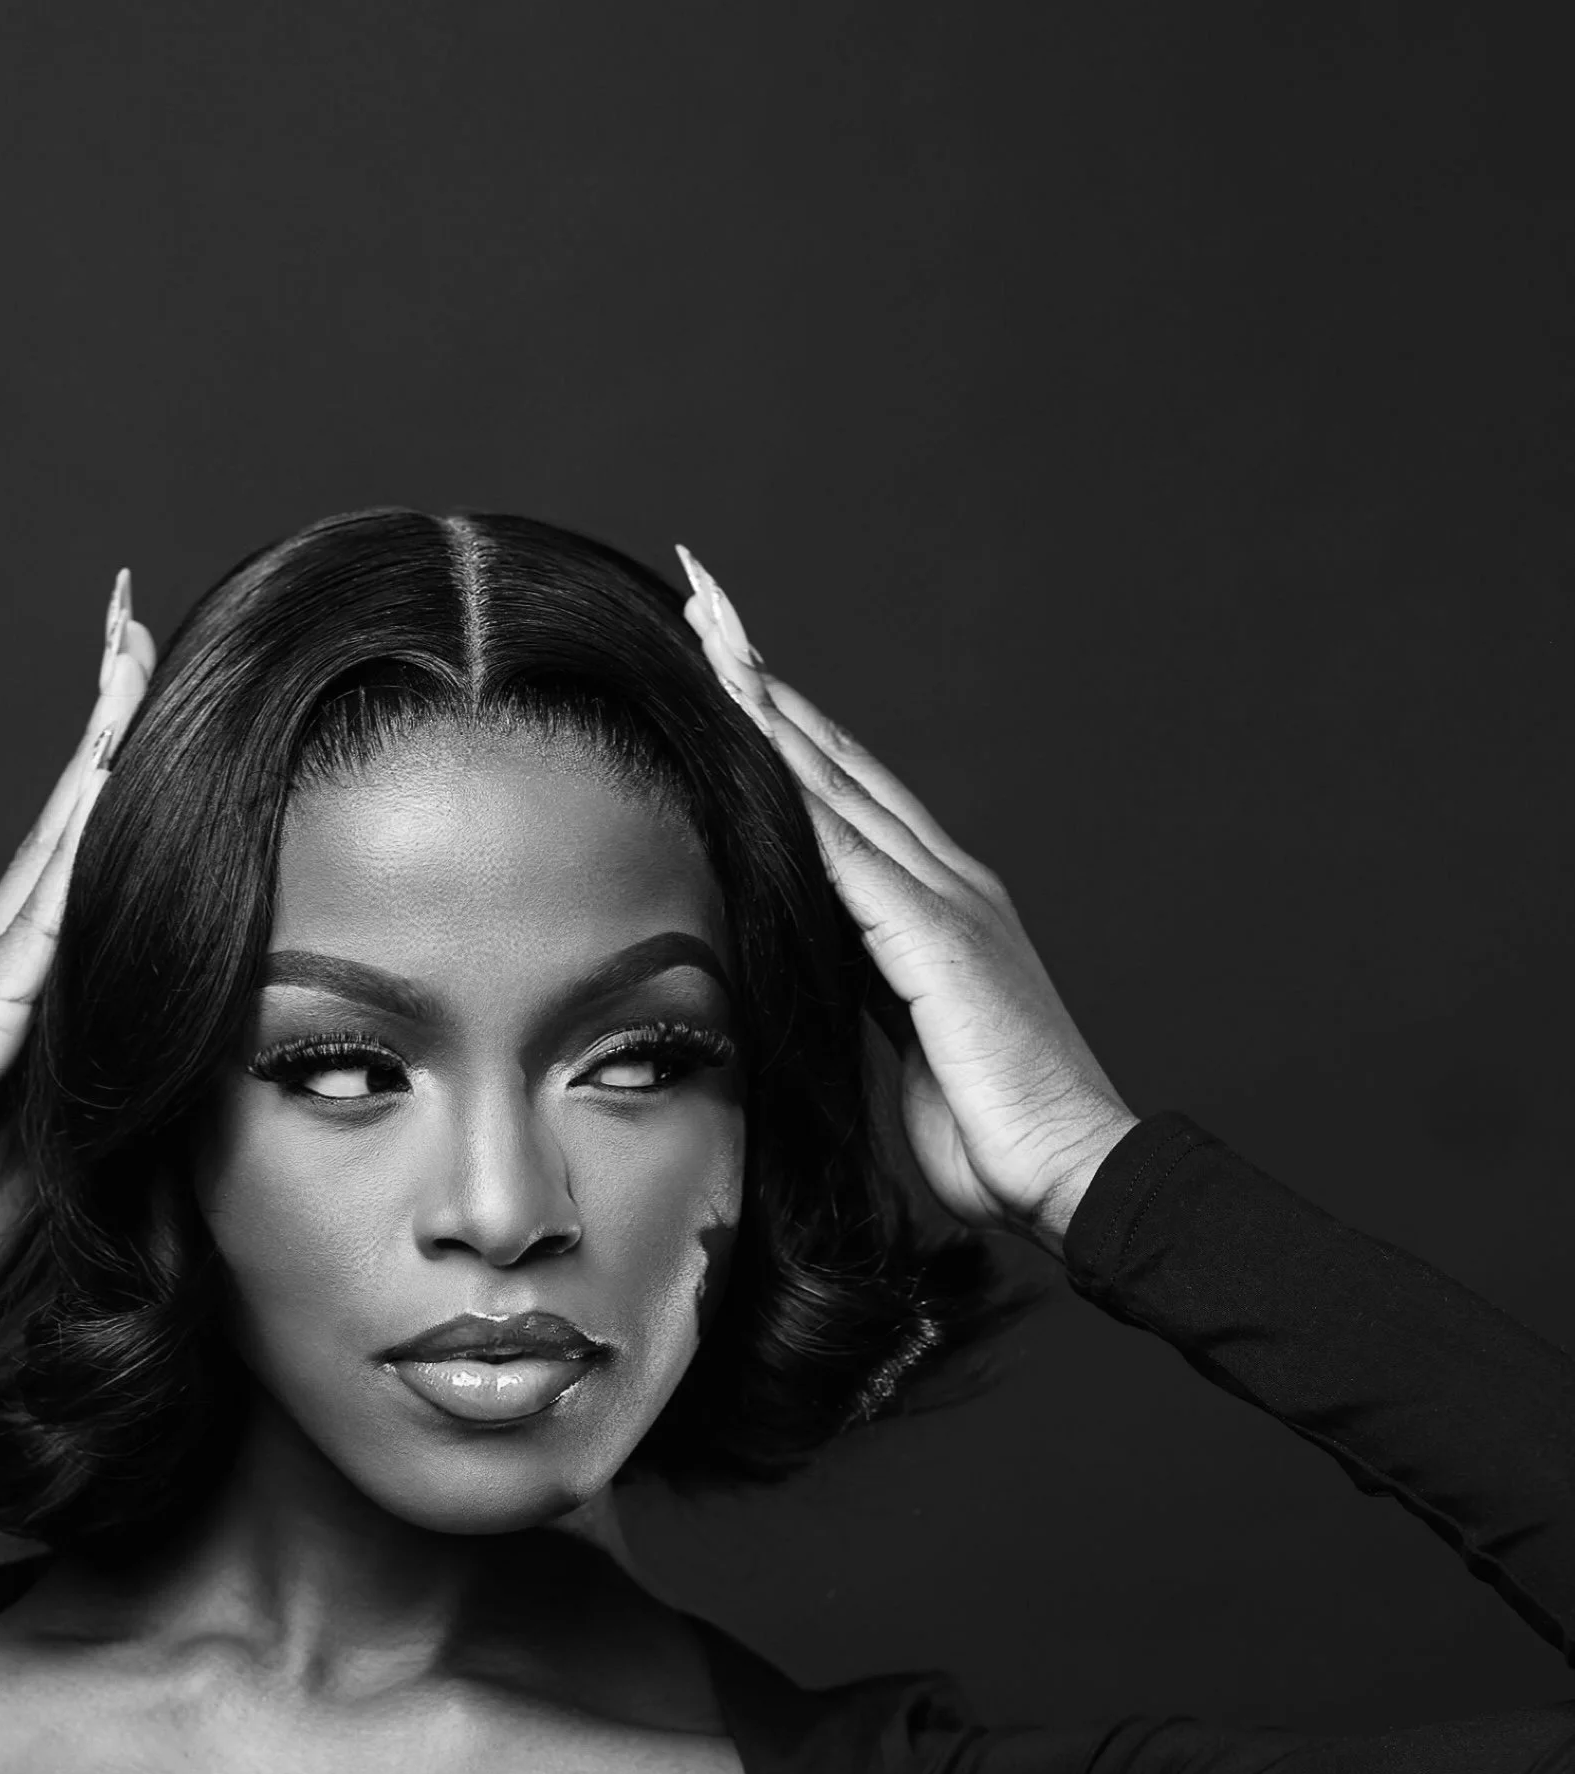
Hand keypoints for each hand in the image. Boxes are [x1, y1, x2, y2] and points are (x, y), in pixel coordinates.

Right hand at [0, 577, 155, 1335]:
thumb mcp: (71, 1154)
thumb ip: (122, 1102)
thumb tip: (194, 1080)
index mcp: (29, 997)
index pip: (84, 866)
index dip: (116, 782)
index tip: (150, 700)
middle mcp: (4, 969)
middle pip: (68, 819)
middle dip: (103, 719)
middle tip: (132, 622)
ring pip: (56, 842)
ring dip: (93, 751)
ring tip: (124, 658)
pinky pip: (41, 920)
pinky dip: (75, 845)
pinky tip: (106, 784)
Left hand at [676, 550, 1136, 1254]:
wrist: (1067, 1169)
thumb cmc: (990, 1132)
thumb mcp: (901, 1049)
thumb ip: (859, 994)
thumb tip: (803, 978)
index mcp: (935, 909)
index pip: (842, 799)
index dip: (784, 732)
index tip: (724, 670)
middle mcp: (946, 883)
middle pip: (837, 762)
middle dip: (769, 685)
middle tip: (707, 604)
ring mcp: (946, 901)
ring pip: (839, 782)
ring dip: (774, 709)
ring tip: (714, 639)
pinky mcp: (938, 936)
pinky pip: (850, 847)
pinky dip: (800, 786)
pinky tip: (756, 737)